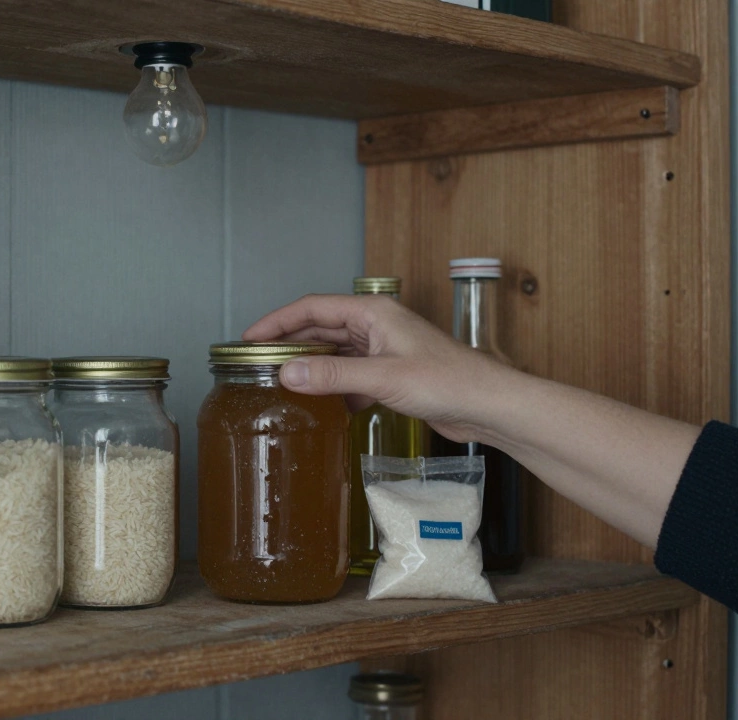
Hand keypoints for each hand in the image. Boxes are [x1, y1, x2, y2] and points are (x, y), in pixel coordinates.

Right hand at [242, 294, 518, 442]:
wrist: (488, 406)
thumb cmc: (448, 381)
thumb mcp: (382, 377)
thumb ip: (332, 374)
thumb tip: (287, 372)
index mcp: (373, 312)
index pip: (313, 307)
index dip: (277, 321)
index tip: (249, 338)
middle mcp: (376, 325)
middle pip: (320, 328)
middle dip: (289, 343)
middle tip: (257, 363)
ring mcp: (383, 349)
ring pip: (335, 353)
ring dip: (310, 366)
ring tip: (281, 383)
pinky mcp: (390, 374)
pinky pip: (350, 375)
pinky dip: (333, 386)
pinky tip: (321, 404)